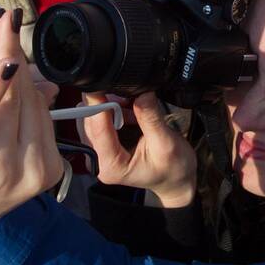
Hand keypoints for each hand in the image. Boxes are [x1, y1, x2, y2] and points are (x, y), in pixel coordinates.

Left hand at [0, 10, 62, 264]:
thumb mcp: (1, 164)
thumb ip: (22, 125)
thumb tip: (41, 82)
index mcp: (44, 170)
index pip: (40, 104)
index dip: (28, 64)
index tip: (15, 30)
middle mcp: (28, 169)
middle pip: (27, 96)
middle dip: (15, 52)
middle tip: (3, 20)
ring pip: (10, 97)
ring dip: (4, 53)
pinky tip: (2, 62)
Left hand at [79, 92, 196, 207]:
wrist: (175, 180)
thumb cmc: (172, 169)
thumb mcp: (166, 143)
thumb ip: (150, 118)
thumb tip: (142, 93)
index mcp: (111, 166)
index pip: (98, 130)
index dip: (98, 105)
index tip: (101, 84)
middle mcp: (98, 161)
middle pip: (90, 122)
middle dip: (106, 104)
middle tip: (129, 96)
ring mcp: (98, 153)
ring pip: (91, 119)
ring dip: (109, 107)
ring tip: (132, 109)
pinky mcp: (101, 145)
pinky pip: (98, 120)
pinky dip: (112, 111)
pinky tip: (128, 113)